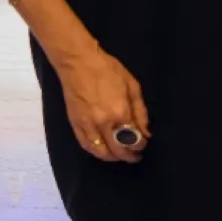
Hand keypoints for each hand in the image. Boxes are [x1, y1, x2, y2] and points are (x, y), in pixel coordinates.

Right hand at [56, 39, 149, 162]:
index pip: (133, 139)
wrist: (78, 62)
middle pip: (118, 150)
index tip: (143, 143)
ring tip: (120, 156)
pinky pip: (86, 145)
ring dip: (113, 158)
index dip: (140, 145)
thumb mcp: (132, 86)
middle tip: (135, 156)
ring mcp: (87, 126)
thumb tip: (146, 132)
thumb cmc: (108, 70)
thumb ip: (141, 111)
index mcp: (120, 112)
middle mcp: (103, 123)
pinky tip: (103, 151)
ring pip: (101, 152)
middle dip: (129, 156)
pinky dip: (96, 152)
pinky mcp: (75, 125)